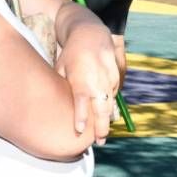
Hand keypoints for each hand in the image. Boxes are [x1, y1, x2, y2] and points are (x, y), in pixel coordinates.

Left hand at [56, 25, 120, 144]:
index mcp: (81, 78)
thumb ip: (62, 87)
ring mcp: (110, 78)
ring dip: (106, 120)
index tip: (79, 131)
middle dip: (101, 127)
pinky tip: (107, 117)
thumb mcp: (61, 68)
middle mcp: (98, 80)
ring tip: (102, 135)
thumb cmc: (71, 53)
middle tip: (98, 142)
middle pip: (102, 108)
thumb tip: (58, 108)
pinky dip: (110, 107)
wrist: (92, 33)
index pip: (81, 101)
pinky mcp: (117, 76)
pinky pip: (114, 95)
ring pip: (110, 104)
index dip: (80, 117)